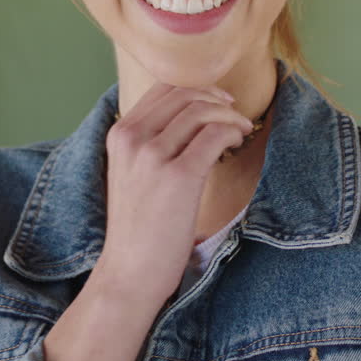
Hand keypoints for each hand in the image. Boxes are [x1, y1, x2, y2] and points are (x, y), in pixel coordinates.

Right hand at [93, 82, 253, 305]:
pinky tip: (237, 143)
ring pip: (202, 111)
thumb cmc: (138, 228)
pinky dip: (232, 132)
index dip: (197, 88)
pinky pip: (215, 135)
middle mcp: (132, 139)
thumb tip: (191, 118)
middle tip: (236, 115)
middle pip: (185, 94)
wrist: (129, 272)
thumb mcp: (130, 174)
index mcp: (119, 134)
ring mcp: (153, 156)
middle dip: (218, 99)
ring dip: (230, 116)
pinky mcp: (179, 176)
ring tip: (240, 132)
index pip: (163, 89)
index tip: (218, 101)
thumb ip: (148, 143)